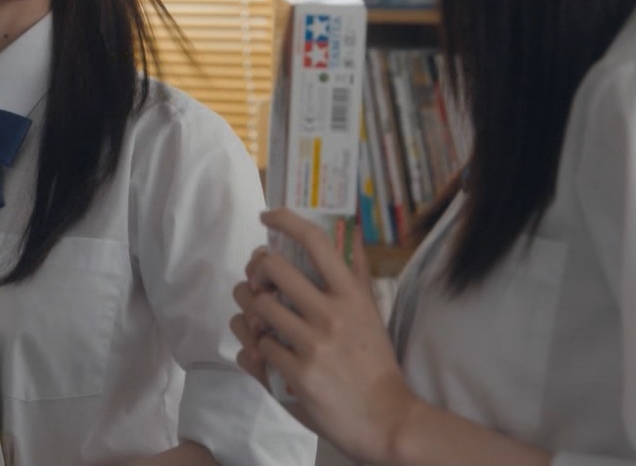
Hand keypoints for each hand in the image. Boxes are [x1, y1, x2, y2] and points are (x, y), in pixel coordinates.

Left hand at [231, 208, 419, 463]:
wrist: (385, 418)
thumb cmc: (376, 361)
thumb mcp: (372, 310)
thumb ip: (357, 270)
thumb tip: (350, 229)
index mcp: (351, 294)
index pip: (314, 240)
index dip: (284, 220)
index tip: (268, 216)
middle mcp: (330, 313)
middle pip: (272, 268)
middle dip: (256, 270)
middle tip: (257, 278)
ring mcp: (311, 344)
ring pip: (257, 307)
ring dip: (249, 309)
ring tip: (256, 315)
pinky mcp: (295, 375)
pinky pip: (256, 347)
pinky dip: (254, 346)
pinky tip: (265, 349)